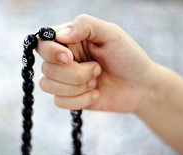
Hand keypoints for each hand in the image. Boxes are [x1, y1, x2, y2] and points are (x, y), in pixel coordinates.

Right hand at [36, 14, 154, 112]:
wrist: (141, 87)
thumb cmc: (128, 56)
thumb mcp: (112, 34)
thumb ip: (85, 25)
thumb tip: (60, 35)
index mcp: (69, 39)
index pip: (42, 42)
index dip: (50, 52)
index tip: (69, 57)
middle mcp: (62, 58)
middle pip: (46, 67)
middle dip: (74, 74)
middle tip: (98, 69)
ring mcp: (63, 79)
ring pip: (47, 85)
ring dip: (76, 87)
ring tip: (96, 81)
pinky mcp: (68, 97)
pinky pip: (58, 102)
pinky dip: (80, 100)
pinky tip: (96, 94)